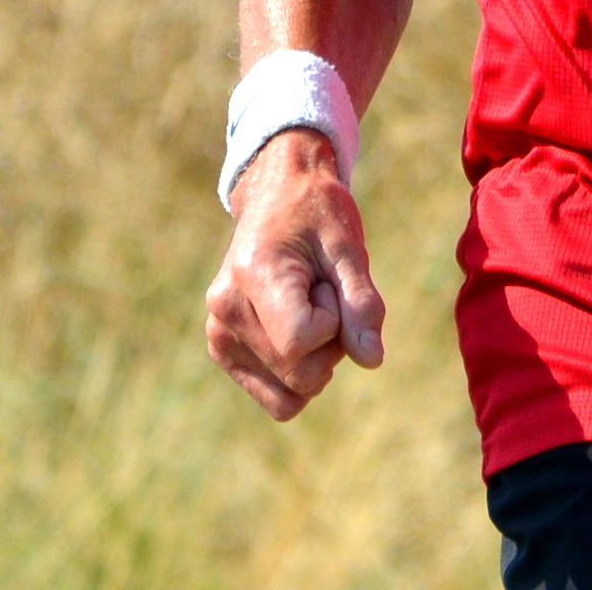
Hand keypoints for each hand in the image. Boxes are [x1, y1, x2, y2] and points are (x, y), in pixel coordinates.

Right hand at [202, 129, 386, 420]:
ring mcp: (218, 334)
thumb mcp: (348, 248)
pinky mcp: (222, 349)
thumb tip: (372, 361)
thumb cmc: (317, 213)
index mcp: (252, 277)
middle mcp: (225, 311)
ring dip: (314, 360)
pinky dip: (298, 370)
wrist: (278, 194)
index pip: (299, 344)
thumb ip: (361, 304)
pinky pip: (276, 396)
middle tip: (320, 290)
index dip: (332, 322)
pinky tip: (294, 325)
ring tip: (306, 307)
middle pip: (298, 375)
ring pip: (289, 395)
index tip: (328, 284)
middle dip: (329, 343)